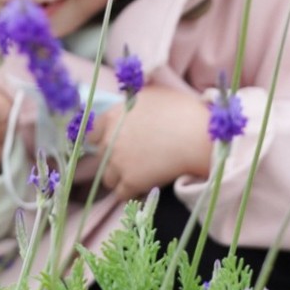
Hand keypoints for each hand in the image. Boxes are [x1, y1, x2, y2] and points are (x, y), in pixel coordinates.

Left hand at [98, 85, 213, 199]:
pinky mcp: (130, 181)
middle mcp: (109, 139)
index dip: (102, 141)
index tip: (113, 146)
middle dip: (115, 160)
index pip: (91, 134)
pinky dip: (132, 193)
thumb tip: (129, 109)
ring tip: (140, 176)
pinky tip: (145, 188)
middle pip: (101, 157)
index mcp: (113, 116)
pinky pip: (122, 194)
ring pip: (108, 178)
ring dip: (121, 178)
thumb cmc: (182, 111)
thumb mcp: (152, 95)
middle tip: (135, 161)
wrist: (198, 137)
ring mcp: (117, 161)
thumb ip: (133, 103)